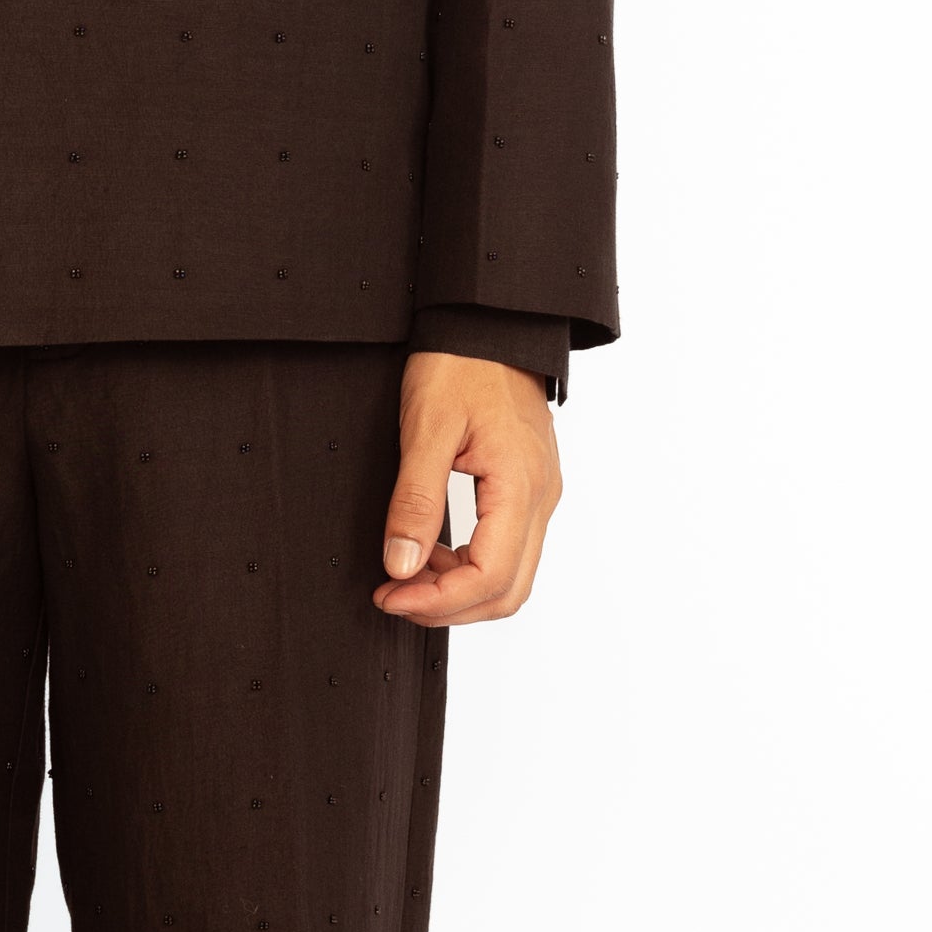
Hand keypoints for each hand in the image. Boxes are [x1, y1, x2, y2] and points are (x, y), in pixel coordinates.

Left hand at [374, 350, 561, 624]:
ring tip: (406, 573)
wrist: (489, 324)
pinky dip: (470, 565)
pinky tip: (432, 548)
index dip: (438, 600)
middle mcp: (541, 497)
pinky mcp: (529, 489)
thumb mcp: (427, 429)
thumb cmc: (462, 363)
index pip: (490, 577)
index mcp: (520, 486)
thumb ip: (416, 501)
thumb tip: (402, 564)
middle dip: (449, 607)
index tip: (390, 595)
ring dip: (460, 589)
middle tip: (394, 595)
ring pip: (512, 576)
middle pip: (508, 591)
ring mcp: (540, 495)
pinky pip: (509, 548)